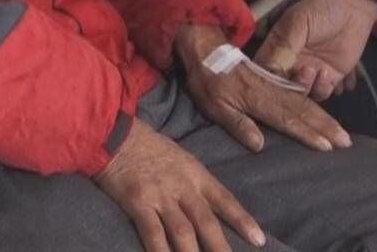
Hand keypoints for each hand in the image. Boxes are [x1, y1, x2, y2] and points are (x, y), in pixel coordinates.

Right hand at [94, 119, 264, 251]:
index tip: (259, 240)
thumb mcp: (182, 159)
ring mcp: (161, 196)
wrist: (118, 135)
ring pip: (184, 232)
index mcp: (196, 174)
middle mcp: (183, 187)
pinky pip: (153, 233)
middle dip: (221, 247)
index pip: (225, 201)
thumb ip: (195, 182)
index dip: (243, 221)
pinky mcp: (139, 203)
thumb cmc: (150, 148)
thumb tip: (210, 205)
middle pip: (207, 222)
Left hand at [174, 24, 351, 153]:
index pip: (288, 120)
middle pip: (305, 110)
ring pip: (306, 100)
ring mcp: (276, 83)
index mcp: (258, 99)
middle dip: (327, 126)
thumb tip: (259, 145)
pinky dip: (316, 104)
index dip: (308, 134)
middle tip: (346, 142)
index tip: (327, 146)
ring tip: (342, 132)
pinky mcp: (274, 79)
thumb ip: (238, 124)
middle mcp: (272, 91)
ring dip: (326, 117)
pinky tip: (324, 113)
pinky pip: (299, 93)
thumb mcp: (215, 106)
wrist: (206, 47)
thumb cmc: (208, 81)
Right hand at [256, 0, 376, 100]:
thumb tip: (270, 67)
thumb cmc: (323, 8)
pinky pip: (320, 93)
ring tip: (312, 69)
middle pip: (280, 87)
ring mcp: (309, 72)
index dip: (265, 79)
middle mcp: (290, 63)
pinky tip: (326, 72)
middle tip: (296, 73)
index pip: (264, 70)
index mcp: (277, 48)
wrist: (355, 9)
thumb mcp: (299, 22)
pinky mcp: (328, 79)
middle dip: (286, 87)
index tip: (271, 80)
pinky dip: (321, 88)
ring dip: (304, 86)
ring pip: (299, 94)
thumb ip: (285, 45)